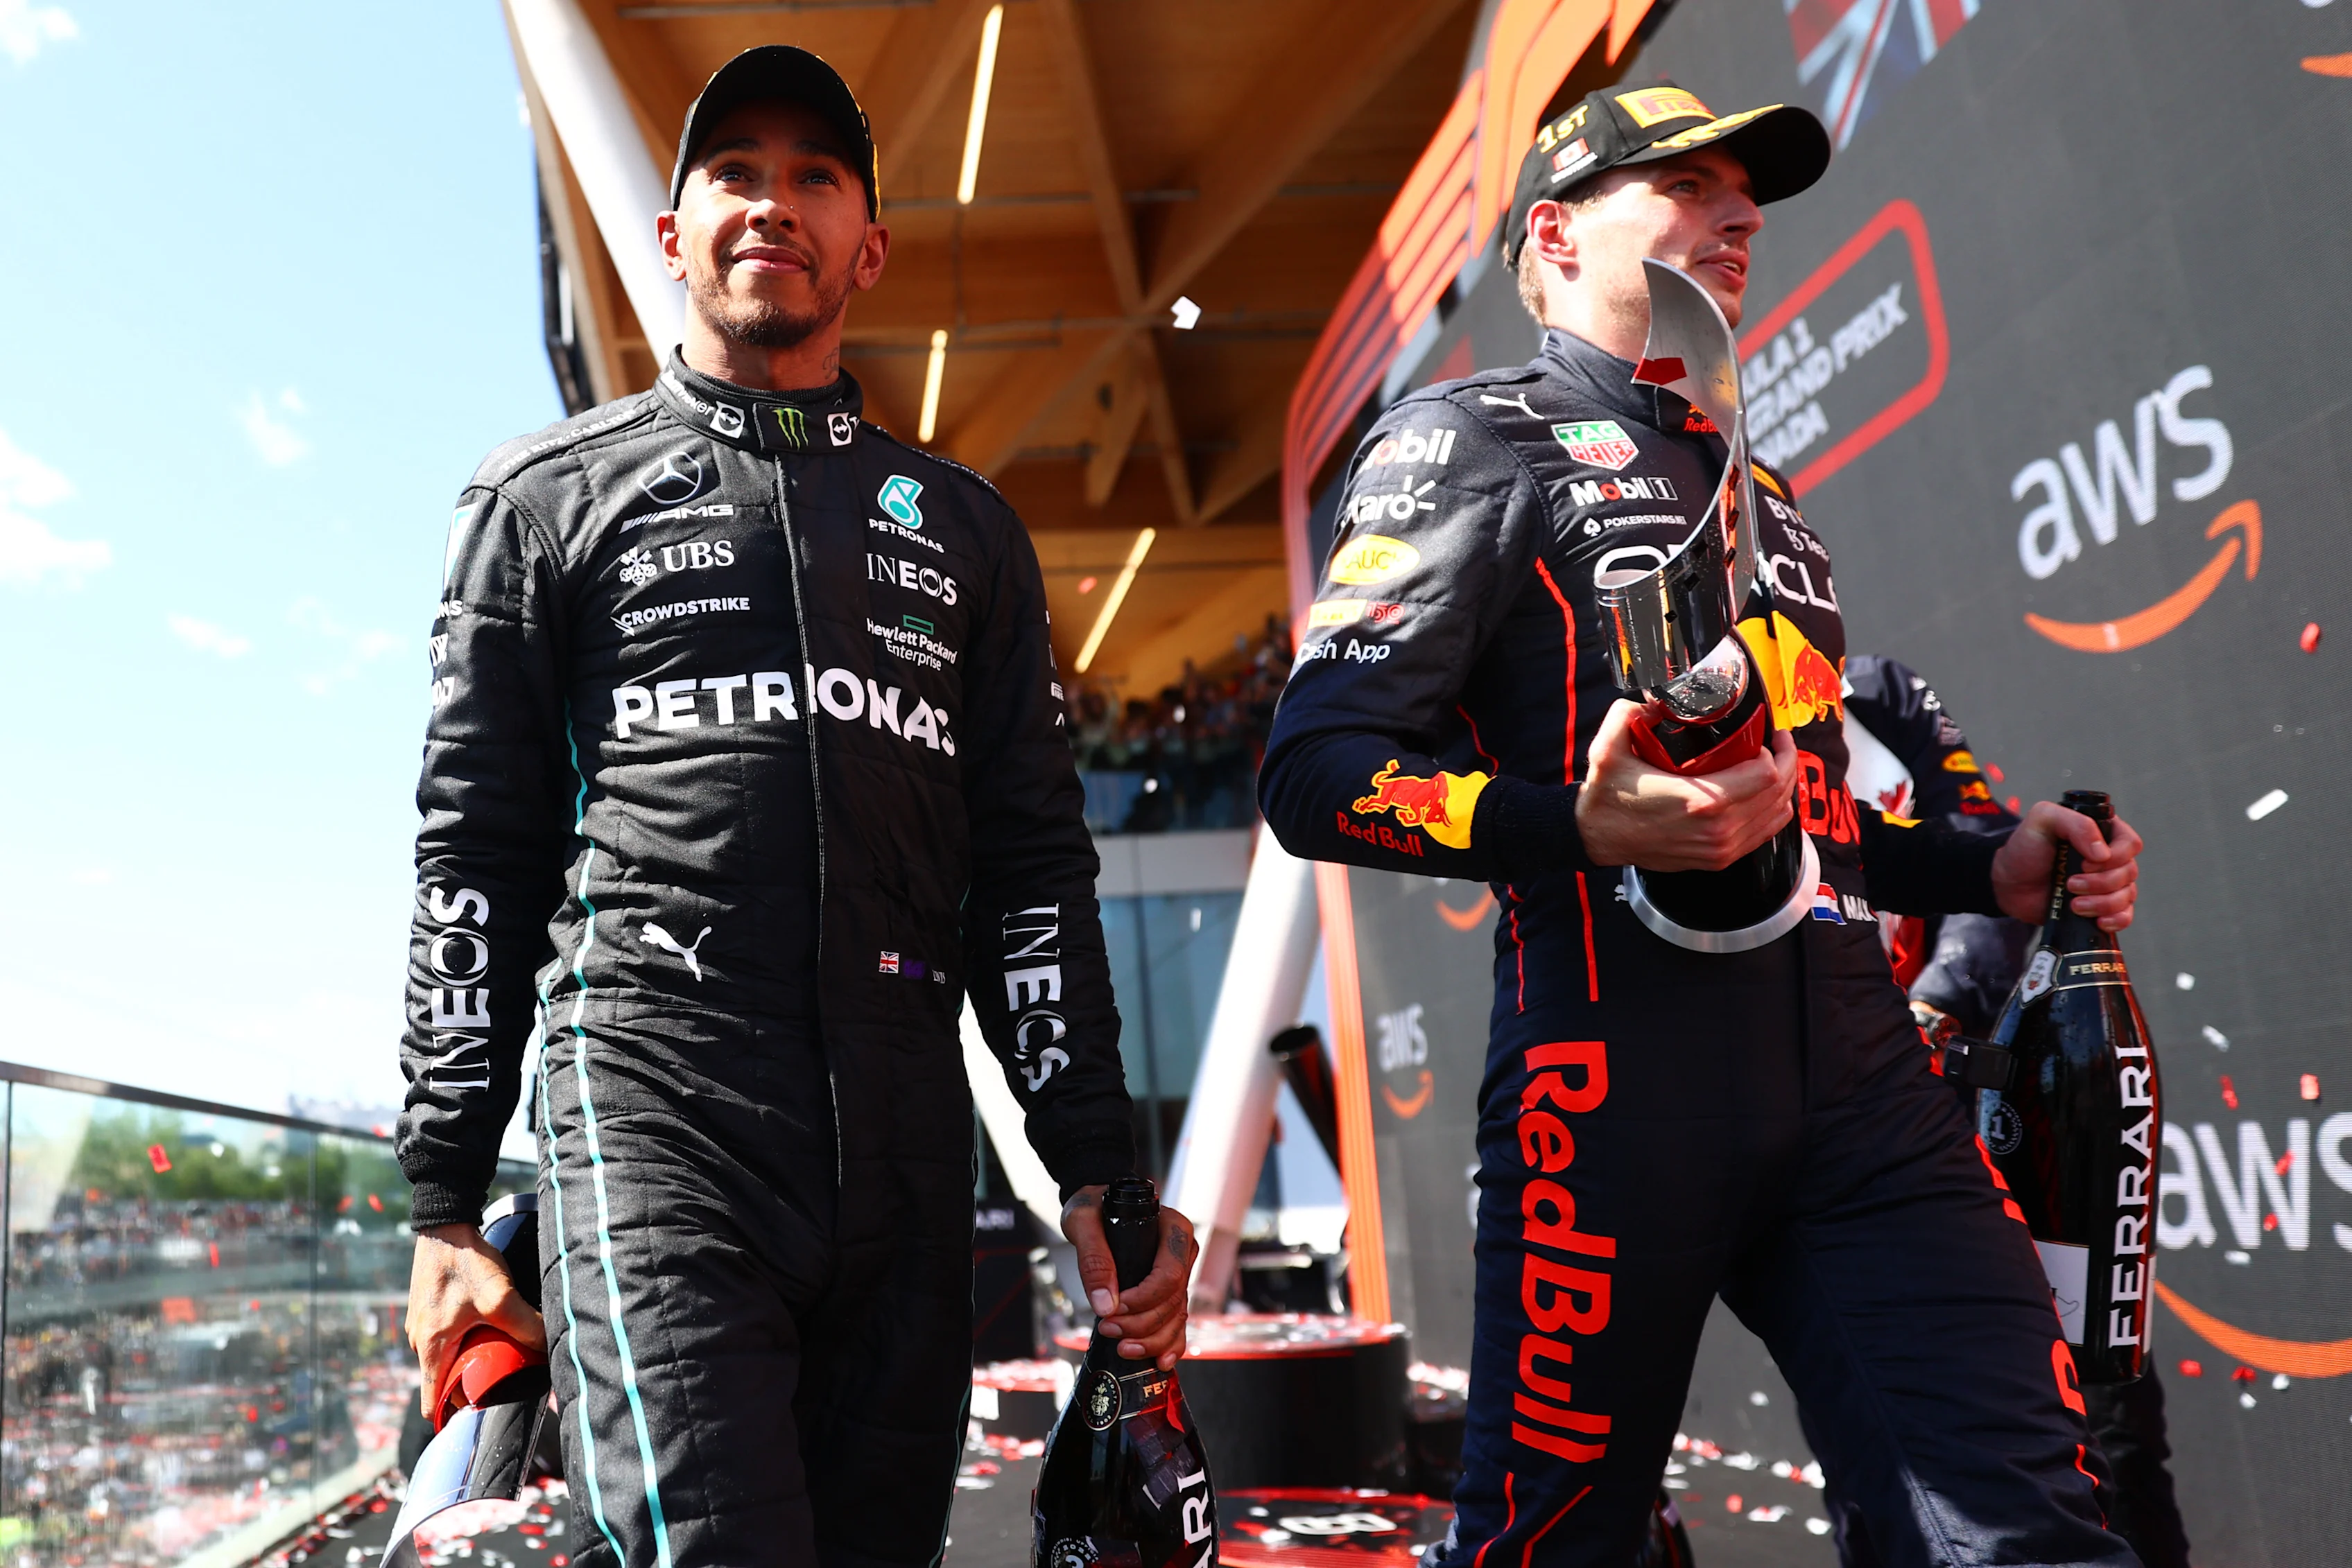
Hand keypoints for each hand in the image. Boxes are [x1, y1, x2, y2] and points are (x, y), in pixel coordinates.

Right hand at [406, 1223, 546, 1416]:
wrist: (445, 1224)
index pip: (431, 1404)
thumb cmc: (465, 1263)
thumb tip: (548, 1348)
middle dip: (470, 1388)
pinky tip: (490, 1329)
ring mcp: (424, 1323)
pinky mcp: (432, 1308)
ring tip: (501, 1358)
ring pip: (448, 1356)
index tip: (476, 1425)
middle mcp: (421, 1341)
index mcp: (432, 1349)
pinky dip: (466, 1339)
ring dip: (470, 1361)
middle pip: (444, 1381)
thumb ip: (525, 1326)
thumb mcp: (500, 1298)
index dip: (452, 1419)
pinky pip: (449, 1335)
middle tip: (502, 1388)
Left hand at [1061, 1187, 1195, 1371]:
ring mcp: (1180, 1273)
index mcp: (1173, 1229)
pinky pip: (1178, 1323)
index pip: (1169, 1274)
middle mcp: (1183, 1252)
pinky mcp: (1170, 1291)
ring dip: (1152, 1340)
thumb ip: (1094, 1258)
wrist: (1098, 1206)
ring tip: (1123, 1348)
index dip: (1144, 1300)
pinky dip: (1170, 1345)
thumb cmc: (1094, 1207)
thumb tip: (1104, 1305)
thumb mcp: (1083, 1221)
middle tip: (1108, 1330)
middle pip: (1173, 1301)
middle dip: (1142, 1324)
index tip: (1114, 1310)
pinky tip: (1160, 1362)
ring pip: (1176, 1317)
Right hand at [1574, 700, 1799, 870]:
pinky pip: (1764, 835)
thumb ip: (1629, 713)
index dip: (1775, 750)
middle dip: (1787, 762)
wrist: (1597, 837)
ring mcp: (1720, 849)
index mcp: (1701, 802)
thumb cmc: (1607, 798)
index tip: (1768, 734)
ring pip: (1777, 815)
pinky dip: (1772, 812)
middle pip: (1778, 793)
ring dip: (1783, 787)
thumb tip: (1656, 698)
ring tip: (1775, 765)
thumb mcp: (1608, 748)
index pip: (1766, 774)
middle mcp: (1718, 830)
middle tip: (1778, 742)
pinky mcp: (1718, 859)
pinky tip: (1765, 794)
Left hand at [1991, 801, 2142, 930]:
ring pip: (2127, 895)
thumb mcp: (2043, 819)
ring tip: (2074, 905)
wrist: (2008, 884)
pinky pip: (2125, 916)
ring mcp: (2107, 884)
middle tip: (2070, 884)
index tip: (2086, 863)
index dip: (2114, 856)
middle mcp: (2110, 858)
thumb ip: (2075, 823)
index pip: (2130, 843)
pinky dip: (2115, 920)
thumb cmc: (2025, 848)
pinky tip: (2098, 920)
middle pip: (2129, 872)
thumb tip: (2103, 854)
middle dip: (2100, 883)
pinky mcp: (2101, 907)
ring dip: (2102, 903)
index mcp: (2101, 833)